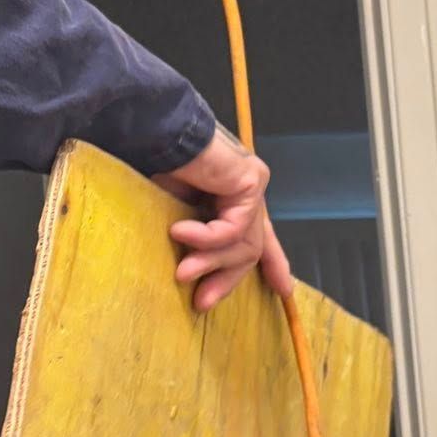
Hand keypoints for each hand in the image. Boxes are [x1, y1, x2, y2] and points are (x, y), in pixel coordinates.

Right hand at [157, 127, 293, 312]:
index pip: (259, 235)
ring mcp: (252, 185)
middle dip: (227, 278)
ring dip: (210, 263)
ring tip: (181, 273)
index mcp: (233, 198)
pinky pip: (234, 228)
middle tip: (202, 303)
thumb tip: (193, 273)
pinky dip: (206, 237)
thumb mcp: (178, 214)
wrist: (154, 133)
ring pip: (244, 244)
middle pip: (252, 248)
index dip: (274, 263)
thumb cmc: (156, 168)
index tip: (283, 290)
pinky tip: (179, 232)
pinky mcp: (250, 182)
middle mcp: (249, 191)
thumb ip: (198, 239)